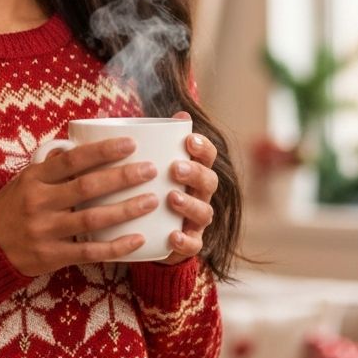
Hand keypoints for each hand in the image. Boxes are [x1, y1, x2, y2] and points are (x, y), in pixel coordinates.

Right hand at [0, 137, 161, 276]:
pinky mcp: (52, 256)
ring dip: (126, 209)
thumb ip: (51, 166)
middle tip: (150, 170)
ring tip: (151, 200)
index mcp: (34, 179)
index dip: (102, 151)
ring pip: (93, 219)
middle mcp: (39, 203)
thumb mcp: (23, 181)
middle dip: (122, 177)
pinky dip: (115, 247)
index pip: (72, 160)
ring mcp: (46, 231)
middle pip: (87, 187)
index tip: (130, 144)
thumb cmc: (11, 208)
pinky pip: (90, 252)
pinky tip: (137, 239)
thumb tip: (79, 142)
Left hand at [153, 111, 216, 265]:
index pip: (207, 155)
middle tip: (175, 168)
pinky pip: (194, 244)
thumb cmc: (151, 188)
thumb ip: (158, 141)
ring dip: (190, 204)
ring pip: (204, 211)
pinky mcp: (188, 243)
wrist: (148, 232)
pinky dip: (185, 240)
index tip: (189, 140)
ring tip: (172, 197)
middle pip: (209, 181)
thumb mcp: (150, 164)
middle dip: (195, 173)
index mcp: (194, 171)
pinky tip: (173, 235)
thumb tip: (175, 113)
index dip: (202, 147)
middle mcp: (200, 194)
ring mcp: (197, 220)